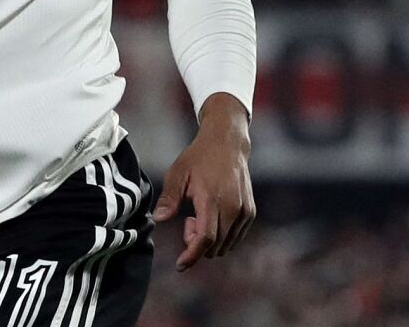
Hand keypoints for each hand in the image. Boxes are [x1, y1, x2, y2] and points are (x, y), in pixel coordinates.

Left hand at [153, 92, 254, 271]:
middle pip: (215, 245)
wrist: (227, 143)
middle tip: (187, 220)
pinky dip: (221, 236)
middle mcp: (232, 208)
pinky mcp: (250, 212)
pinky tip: (212, 216)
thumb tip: (158, 219)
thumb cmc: (199, 157)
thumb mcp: (178, 173)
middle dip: (196, 243)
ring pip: (226, 244)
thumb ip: (169, 198)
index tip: (180, 265)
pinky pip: (235, 237)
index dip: (192, 255)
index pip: (205, 238)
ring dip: (209, 240)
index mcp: (212, 199)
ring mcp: (244, 211)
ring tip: (199, 215)